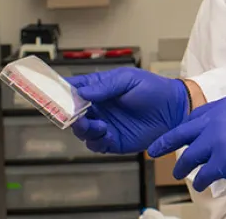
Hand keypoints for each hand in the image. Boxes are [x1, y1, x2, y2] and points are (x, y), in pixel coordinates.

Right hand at [66, 68, 188, 153]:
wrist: (176, 110)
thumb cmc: (154, 90)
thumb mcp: (129, 80)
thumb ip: (105, 86)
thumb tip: (82, 92)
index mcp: (99, 89)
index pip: (73, 90)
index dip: (59, 92)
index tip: (49, 94)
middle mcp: (98, 108)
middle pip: (72, 114)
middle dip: (69, 116)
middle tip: (75, 116)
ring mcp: (105, 125)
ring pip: (82, 131)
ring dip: (84, 129)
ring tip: (97, 125)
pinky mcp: (114, 141)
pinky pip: (97, 145)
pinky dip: (97, 141)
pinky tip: (106, 133)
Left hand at [148, 95, 225, 190]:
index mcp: (223, 106)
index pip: (195, 117)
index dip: (185, 128)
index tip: (179, 134)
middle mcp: (215, 122)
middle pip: (182, 134)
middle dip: (166, 144)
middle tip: (156, 150)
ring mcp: (217, 142)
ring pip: (189, 157)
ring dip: (182, 167)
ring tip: (178, 174)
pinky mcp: (223, 162)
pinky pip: (204, 174)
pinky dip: (201, 181)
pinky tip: (201, 185)